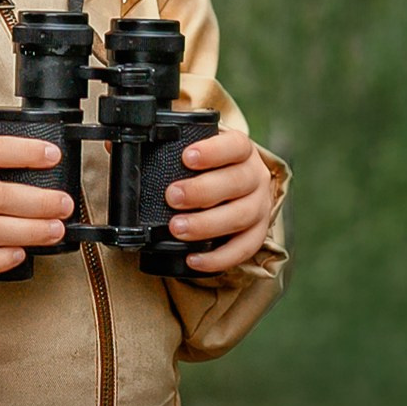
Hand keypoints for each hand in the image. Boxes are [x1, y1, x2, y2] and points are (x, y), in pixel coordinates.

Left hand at [164, 127, 275, 274]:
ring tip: (177, 228)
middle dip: (202, 191)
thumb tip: (145, 157)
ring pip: (241, 216)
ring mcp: (260, 206)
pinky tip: (194, 259)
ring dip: (207, 224)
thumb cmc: (211, 168)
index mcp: (243, 151)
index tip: (186, 157)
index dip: (213, 151)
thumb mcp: (201, 153)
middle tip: (172, 197)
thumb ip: (180, 153)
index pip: (235, 146)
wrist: (236, 186)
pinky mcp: (258, 234)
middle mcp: (256, 177)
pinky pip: (244, 249)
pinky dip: (219, 257)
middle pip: (237, 182)